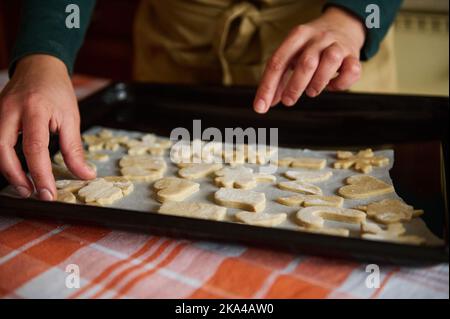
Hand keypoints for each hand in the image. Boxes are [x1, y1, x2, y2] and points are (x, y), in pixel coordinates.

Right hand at [0, 54, 95, 199]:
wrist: (40, 67)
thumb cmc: (57, 90)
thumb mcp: (72, 118)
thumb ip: (75, 149)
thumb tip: (85, 174)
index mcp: (35, 110)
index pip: (35, 149)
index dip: (41, 175)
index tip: (49, 194)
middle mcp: (11, 110)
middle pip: (4, 150)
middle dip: (16, 177)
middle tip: (33, 193)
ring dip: (9, 170)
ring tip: (26, 186)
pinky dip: (5, 158)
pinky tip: (17, 169)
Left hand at [254, 6, 365, 112]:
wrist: (343, 25)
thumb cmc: (312, 46)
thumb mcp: (292, 54)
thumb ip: (280, 78)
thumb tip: (267, 102)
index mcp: (297, 36)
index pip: (277, 62)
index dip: (267, 87)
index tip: (261, 107)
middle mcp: (318, 38)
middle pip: (306, 62)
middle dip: (294, 87)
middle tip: (288, 101)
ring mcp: (337, 45)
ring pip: (330, 61)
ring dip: (318, 83)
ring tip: (311, 91)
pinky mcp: (354, 55)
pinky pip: (351, 70)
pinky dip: (341, 83)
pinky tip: (332, 86)